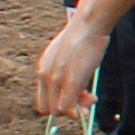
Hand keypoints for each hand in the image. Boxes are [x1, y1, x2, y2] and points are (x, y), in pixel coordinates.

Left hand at [34, 8, 109, 122]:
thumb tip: (71, 88)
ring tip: (92, 99)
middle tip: (86, 100)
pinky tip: (91, 98)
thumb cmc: (82, 39)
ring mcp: (56, 78)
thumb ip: (66, 72)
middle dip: (67, 111)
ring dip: (75, 111)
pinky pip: (66, 105)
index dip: (58, 105)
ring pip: (57, 110)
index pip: (42, 102)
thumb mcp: (68, 57)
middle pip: (48, 109)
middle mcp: (44, 76)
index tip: (75, 98)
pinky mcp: (70, 80)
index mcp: (42, 70)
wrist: (89, 24)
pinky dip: (76, 109)